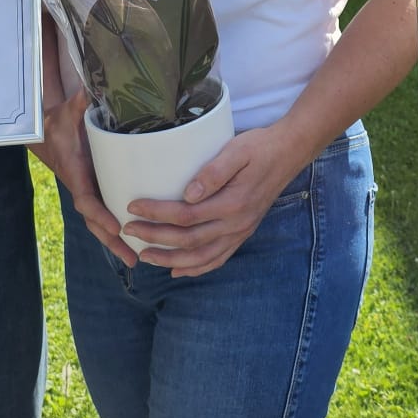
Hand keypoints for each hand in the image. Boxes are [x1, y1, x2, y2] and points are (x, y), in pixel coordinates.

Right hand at [31, 89, 135, 264]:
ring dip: (117, 243)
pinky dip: (118, 233)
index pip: (88, 201)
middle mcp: (83, 189)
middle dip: (113, 241)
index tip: (117, 227)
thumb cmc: (59, 124)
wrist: (48, 135)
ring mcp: (90, 194)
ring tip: (138, 260)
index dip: (101, 215)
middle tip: (134, 257)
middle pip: (96, 222)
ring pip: (101, 225)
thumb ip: (79, 103)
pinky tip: (137, 246)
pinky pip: (106, 217)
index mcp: (77, 174)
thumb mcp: (67, 112)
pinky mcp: (97, 194)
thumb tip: (90, 90)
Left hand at [126, 127, 302, 277]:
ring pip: (201, 257)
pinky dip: (196, 268)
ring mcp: (241, 231)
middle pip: (188, 240)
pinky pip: (218, 258)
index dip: (156, 214)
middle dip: (155, 238)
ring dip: (170, 260)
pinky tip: (178, 271)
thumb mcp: (236, 150)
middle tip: (128, 231)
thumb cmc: (259, 146)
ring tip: (145, 256)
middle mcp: (237, 223)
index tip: (132, 207)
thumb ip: (213, 172)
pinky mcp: (243, 232)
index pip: (186, 215)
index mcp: (233, 203)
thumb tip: (189, 193)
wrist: (289, 152)